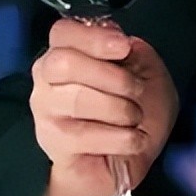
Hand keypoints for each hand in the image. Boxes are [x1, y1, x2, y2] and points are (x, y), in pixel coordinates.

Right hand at [31, 19, 177, 195]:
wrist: (123, 162)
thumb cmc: (132, 114)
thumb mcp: (148, 73)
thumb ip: (134, 51)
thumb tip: (118, 40)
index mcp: (67, 52)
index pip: (64, 32)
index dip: (94, 37)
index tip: (123, 47)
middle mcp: (48, 79)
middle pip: (64, 62)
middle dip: (110, 75)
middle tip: (135, 89)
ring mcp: (46, 112)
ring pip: (77, 99)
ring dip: (120, 109)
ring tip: (135, 118)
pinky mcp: (54, 143)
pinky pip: (86, 136)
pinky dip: (121, 138)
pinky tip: (132, 139)